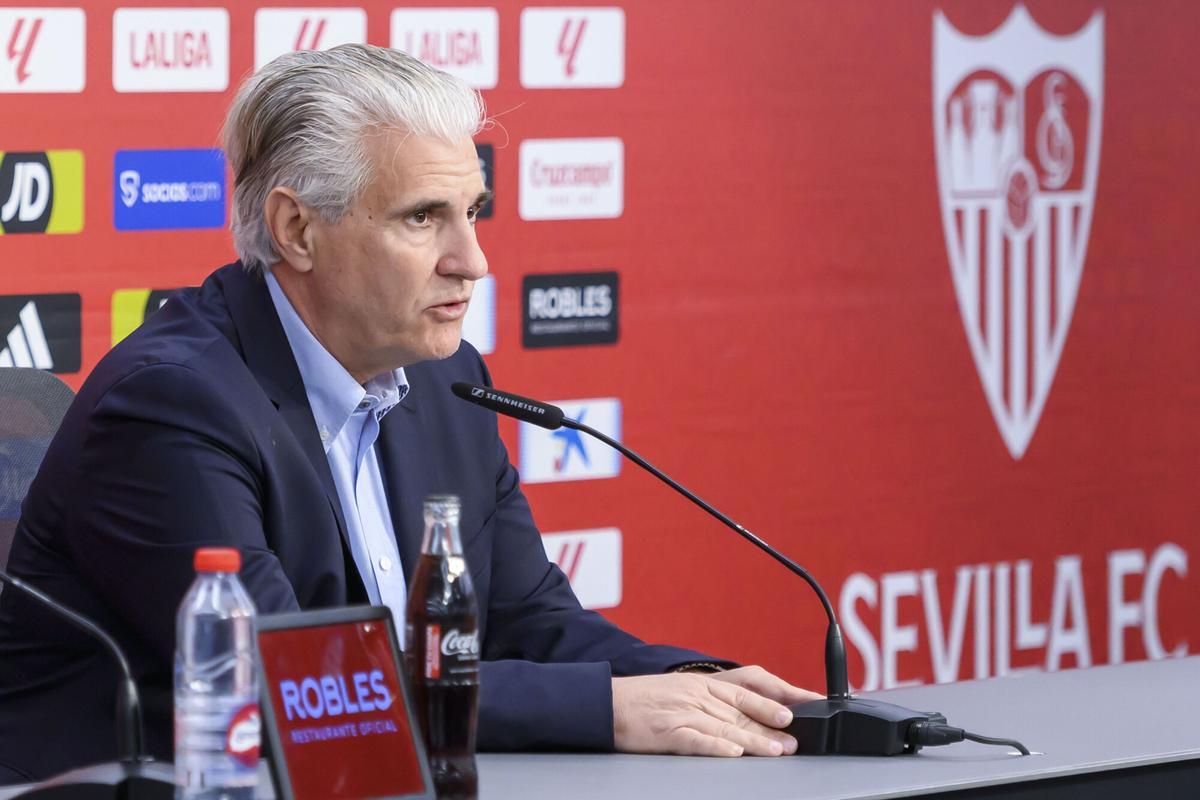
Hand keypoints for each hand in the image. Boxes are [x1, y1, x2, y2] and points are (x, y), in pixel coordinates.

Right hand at [612, 666, 822, 756]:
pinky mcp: (667, 732)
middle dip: (770, 723)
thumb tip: (739, 719)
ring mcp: (682, 712)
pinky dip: (716, 746)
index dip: (773, 698)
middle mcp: (695, 695)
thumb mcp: (678, 692)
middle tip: (794, 737)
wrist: (604, 703)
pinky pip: (696, 740)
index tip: (796, 708)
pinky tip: (733, 752)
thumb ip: (708, 701)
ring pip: (725, 726)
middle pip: (740, 709)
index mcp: (699, 685)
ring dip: (754, 739)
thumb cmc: (641, 702)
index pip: (744, 689)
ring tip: (777, 750)